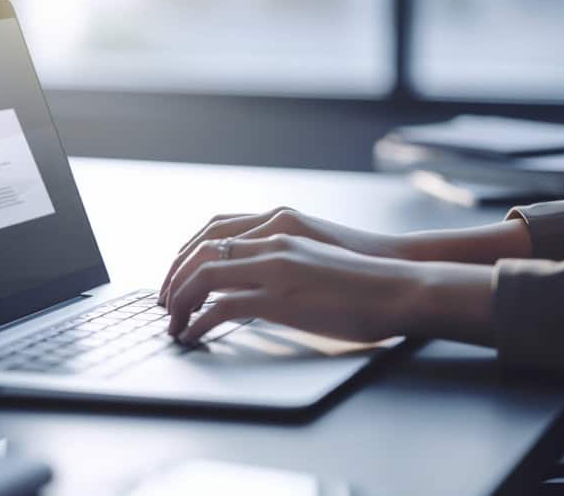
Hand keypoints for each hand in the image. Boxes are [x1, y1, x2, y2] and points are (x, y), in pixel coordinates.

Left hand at [160, 207, 406, 305]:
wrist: (400, 285)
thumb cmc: (366, 279)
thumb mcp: (317, 258)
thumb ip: (286, 262)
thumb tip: (263, 284)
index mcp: (280, 227)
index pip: (214, 231)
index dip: (186, 255)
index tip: (175, 279)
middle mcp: (272, 240)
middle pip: (200, 251)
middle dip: (173, 279)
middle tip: (163, 305)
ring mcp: (275, 267)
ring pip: (204, 275)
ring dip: (179, 300)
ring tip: (172, 324)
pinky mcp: (280, 297)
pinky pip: (222, 306)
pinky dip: (198, 321)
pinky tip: (193, 335)